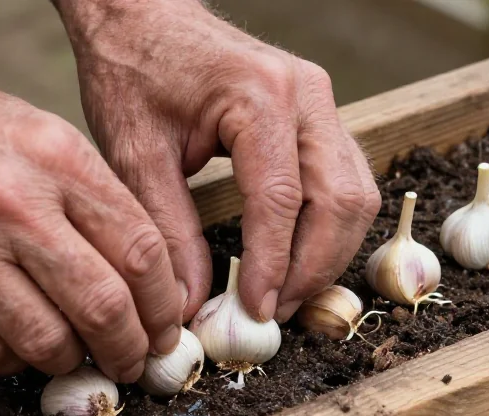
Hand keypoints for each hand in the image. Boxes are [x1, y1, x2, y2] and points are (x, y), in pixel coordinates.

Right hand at [0, 51, 184, 379]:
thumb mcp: (34, 132)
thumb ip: (91, 196)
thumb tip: (146, 273)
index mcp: (55, 158)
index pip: (142, 250)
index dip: (165, 304)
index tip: (167, 324)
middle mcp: (12, 205)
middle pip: (105, 307)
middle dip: (132, 348)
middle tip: (134, 359)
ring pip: (47, 343)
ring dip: (73, 361)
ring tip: (78, 355)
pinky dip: (15, 360)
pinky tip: (19, 343)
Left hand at [56, 0, 380, 321]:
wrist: (142, 17)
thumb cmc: (133, 72)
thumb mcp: (136, 154)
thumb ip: (168, 230)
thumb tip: (190, 303)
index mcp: (259, 97)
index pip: (282, 200)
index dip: (272, 266)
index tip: (252, 311)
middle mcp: (306, 94)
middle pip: (339, 201)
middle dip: (311, 268)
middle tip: (271, 313)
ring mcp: (320, 101)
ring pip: (355, 194)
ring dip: (327, 253)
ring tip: (282, 295)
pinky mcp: (319, 114)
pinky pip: (346, 180)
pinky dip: (329, 227)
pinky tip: (294, 259)